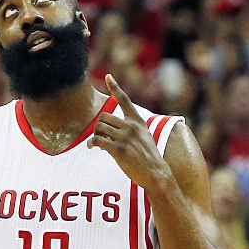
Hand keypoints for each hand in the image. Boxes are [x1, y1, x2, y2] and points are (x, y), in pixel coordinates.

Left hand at [89, 74, 171, 193]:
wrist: (156, 173)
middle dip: (99, 127)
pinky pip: (97, 140)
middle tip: (100, 138)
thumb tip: (108, 130)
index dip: (115, 87)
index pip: (125, 100)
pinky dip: (92, 144)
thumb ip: (131, 129)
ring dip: (95, 136)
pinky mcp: (118, 149)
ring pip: (99, 127)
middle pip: (103, 117)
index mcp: (138, 121)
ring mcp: (125, 137)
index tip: (107, 75)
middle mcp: (131, 126)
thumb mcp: (144, 137)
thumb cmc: (148, 157)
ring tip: (99, 144)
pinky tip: (92, 148)